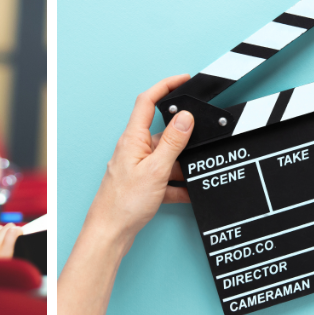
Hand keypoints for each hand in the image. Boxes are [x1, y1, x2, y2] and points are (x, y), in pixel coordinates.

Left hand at [0, 223, 22, 257]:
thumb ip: (12, 238)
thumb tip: (17, 228)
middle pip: (4, 227)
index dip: (17, 232)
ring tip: (1, 247)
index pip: (12, 226)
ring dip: (0, 235)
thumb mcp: (7, 255)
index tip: (19, 239)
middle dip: (8, 233)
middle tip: (9, 246)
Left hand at [85, 74, 193, 253]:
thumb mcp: (156, 169)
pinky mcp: (142, 185)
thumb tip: (185, 117)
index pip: (147, 102)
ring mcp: (138, 167)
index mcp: (133, 139)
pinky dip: (178, 186)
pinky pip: (166, 179)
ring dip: (182, 166)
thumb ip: (173, 142)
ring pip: (167, 158)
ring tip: (196, 175)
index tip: (184, 80)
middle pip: (163, 133)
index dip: (165, 86)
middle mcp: (133, 149)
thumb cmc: (124, 204)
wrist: (110, 234)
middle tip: (203, 140)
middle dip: (184, 139)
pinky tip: (189, 194)